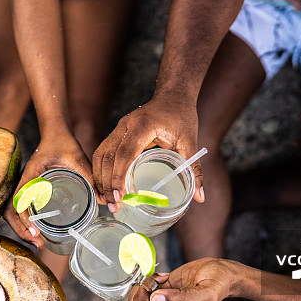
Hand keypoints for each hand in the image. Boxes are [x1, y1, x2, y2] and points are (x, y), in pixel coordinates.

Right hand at [5, 131, 92, 248]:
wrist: (55, 131)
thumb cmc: (64, 142)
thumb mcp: (78, 159)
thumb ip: (90, 177)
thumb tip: (105, 200)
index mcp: (31, 173)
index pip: (19, 198)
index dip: (24, 217)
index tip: (35, 230)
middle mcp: (24, 181)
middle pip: (11, 210)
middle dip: (21, 229)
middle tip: (38, 243)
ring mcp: (25, 186)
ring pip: (14, 211)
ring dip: (21, 228)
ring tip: (37, 242)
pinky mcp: (30, 188)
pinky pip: (21, 207)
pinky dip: (25, 221)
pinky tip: (36, 231)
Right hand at [92, 94, 203, 212]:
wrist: (173, 95)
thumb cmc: (182, 116)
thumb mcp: (190, 142)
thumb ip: (194, 169)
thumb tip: (200, 197)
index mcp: (143, 126)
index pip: (125, 153)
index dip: (119, 176)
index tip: (119, 196)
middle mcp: (125, 125)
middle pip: (108, 156)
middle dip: (107, 183)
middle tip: (113, 206)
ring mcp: (119, 128)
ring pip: (101, 155)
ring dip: (100, 178)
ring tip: (106, 200)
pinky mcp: (117, 132)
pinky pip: (103, 152)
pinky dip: (100, 170)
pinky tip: (104, 185)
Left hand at [127, 258, 231, 300]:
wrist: (224, 275)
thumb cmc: (218, 284)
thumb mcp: (206, 293)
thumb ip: (181, 299)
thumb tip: (155, 298)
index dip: (144, 295)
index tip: (157, 283)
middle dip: (138, 291)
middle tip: (152, 280)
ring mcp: (164, 297)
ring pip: (138, 299)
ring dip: (142, 285)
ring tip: (157, 277)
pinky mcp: (165, 286)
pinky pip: (147, 287)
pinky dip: (149, 279)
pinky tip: (162, 275)